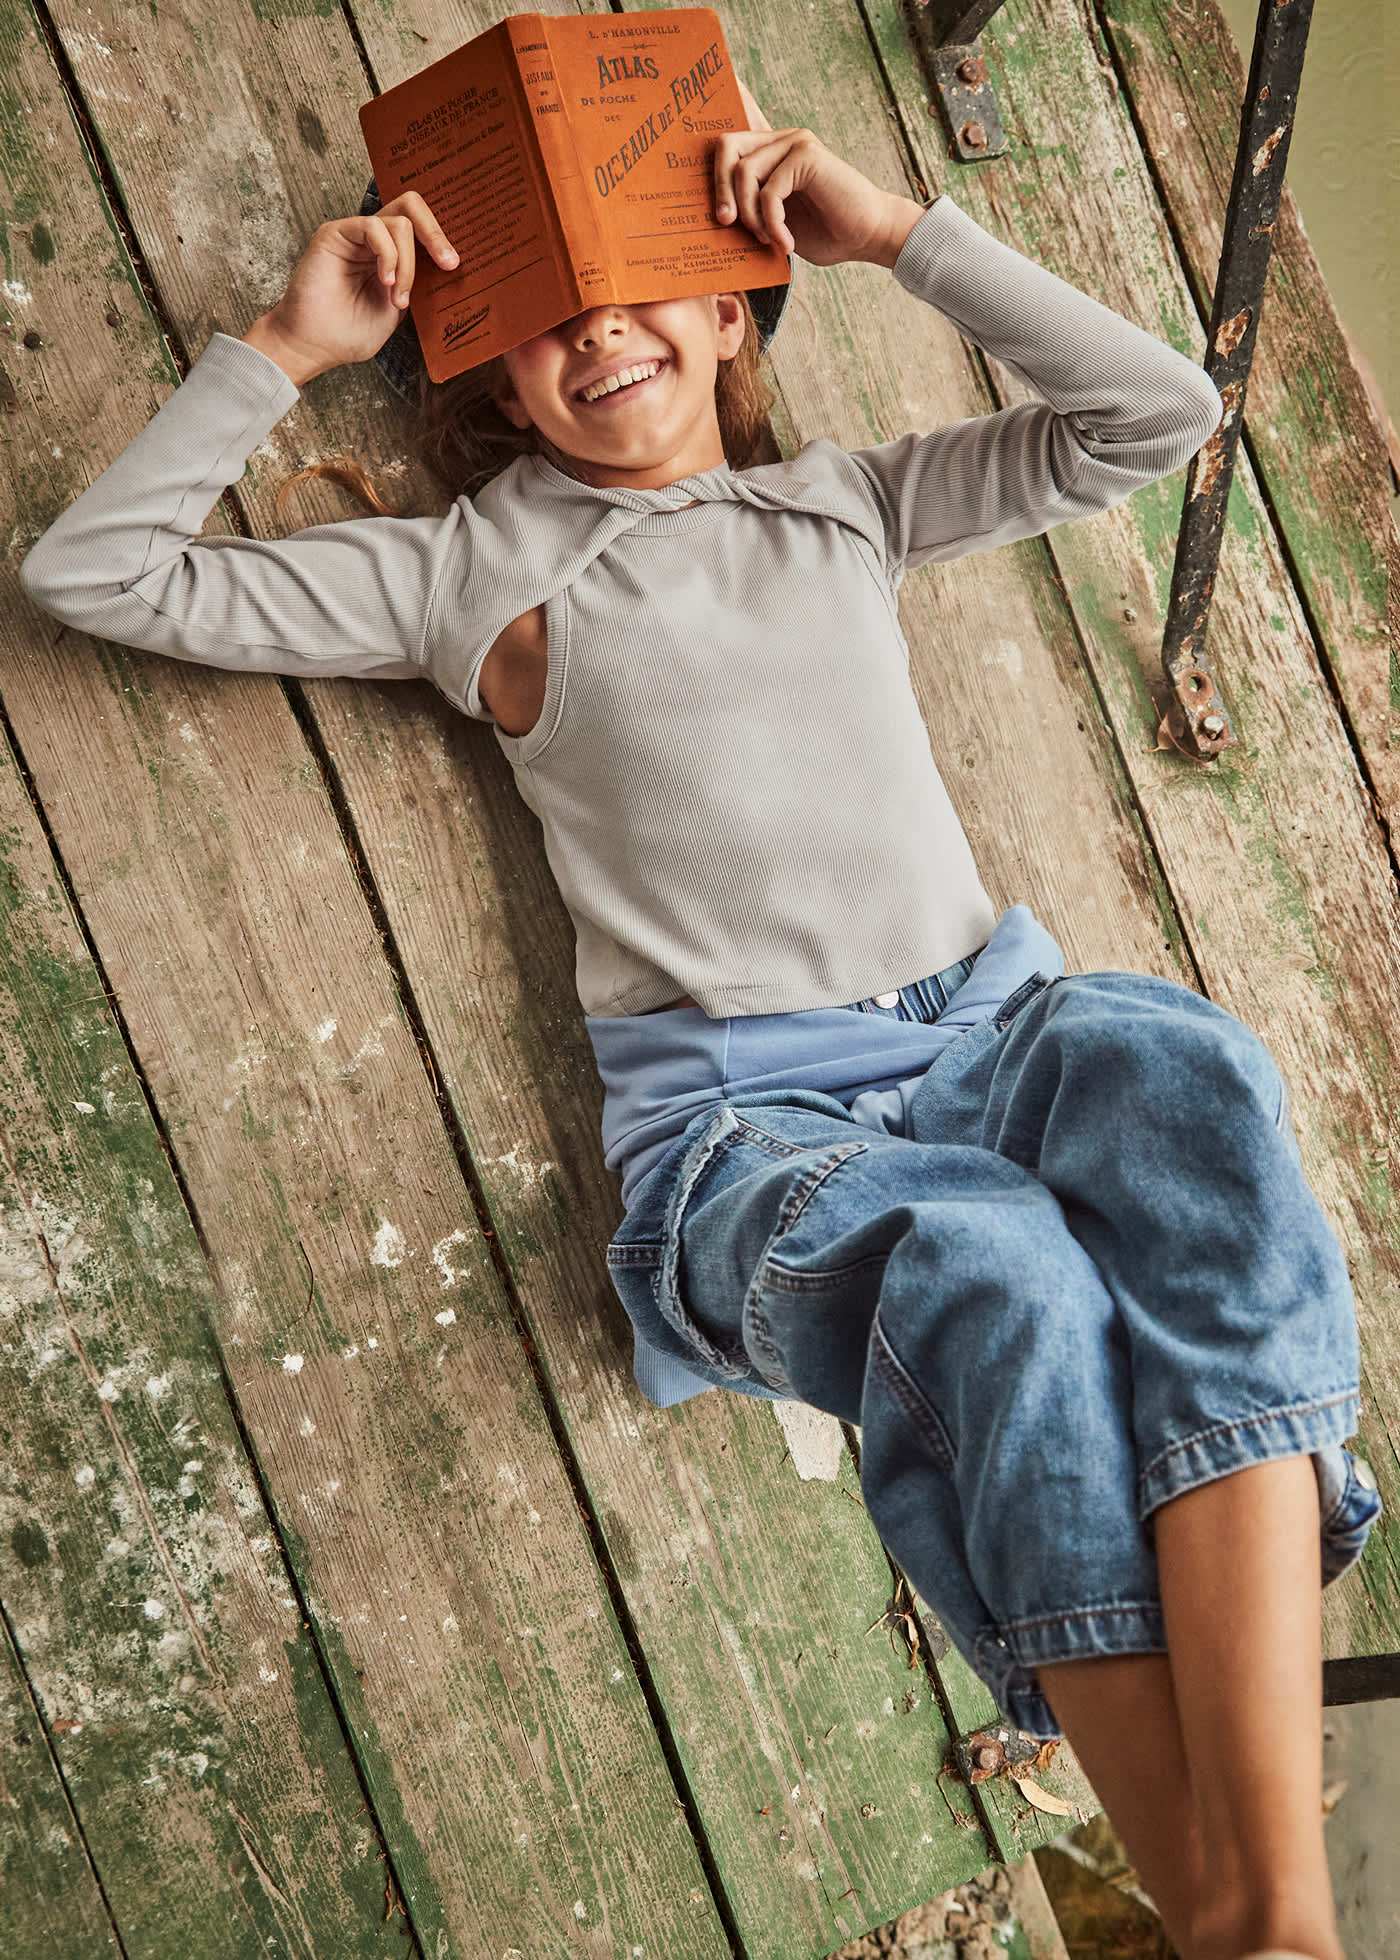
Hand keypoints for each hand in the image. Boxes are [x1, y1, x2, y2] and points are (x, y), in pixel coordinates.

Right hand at [242, 193, 458, 384]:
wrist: (314, 345)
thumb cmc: (349, 334)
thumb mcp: (396, 310)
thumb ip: (415, 284)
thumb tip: (446, 265)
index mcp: (390, 256)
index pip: (419, 229)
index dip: (440, 241)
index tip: (454, 267)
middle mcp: (374, 240)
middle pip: (412, 207)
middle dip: (436, 233)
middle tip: (449, 262)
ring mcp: (355, 235)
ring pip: (399, 223)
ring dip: (407, 264)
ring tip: (396, 296)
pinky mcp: (336, 232)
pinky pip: (374, 227)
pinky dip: (388, 256)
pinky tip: (385, 282)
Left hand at [712, 110, 924, 269]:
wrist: (869, 235)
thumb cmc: (827, 233)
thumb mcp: (777, 224)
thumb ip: (752, 212)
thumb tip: (715, 220)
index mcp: (771, 154)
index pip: (728, 149)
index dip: (713, 177)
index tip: (717, 218)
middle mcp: (781, 141)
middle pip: (726, 147)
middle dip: (719, 189)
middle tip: (726, 224)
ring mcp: (795, 143)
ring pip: (744, 172)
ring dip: (750, 215)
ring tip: (768, 240)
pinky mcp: (806, 155)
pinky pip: (769, 190)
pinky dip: (773, 224)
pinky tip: (786, 244)